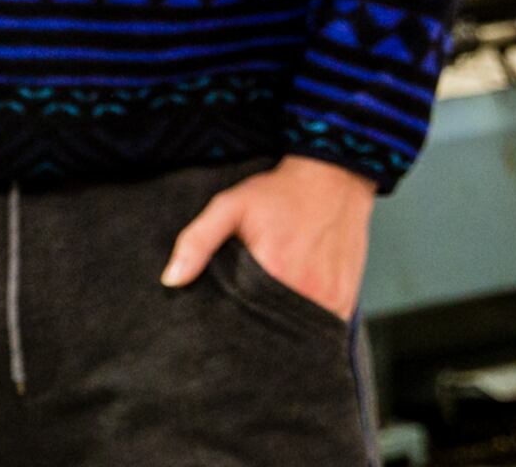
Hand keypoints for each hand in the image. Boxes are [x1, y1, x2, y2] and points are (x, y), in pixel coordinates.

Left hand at [163, 156, 373, 316]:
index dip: (225, 323)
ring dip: (279, 332)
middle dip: (251, 332)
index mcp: (272, 272)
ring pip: (296, 333)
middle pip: (268, 330)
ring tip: (263, 320)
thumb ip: (197, 242)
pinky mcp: (344, 303)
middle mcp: (305, 293)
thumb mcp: (229, 207)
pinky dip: (305, 327)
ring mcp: (329, 301)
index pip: (239, 318)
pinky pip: (322, 330)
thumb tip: (171, 280)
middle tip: (238, 324)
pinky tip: (289, 316)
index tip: (215, 324)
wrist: (332, 181)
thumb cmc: (278, 194)